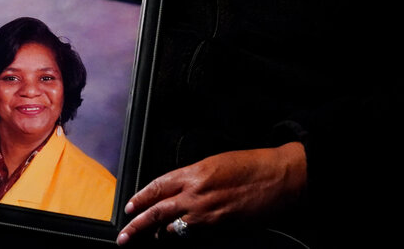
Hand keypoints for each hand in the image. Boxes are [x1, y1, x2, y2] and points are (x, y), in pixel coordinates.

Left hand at [117, 143, 306, 245]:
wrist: (278, 178)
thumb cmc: (251, 166)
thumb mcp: (213, 163)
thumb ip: (191, 177)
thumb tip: (176, 189)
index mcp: (192, 173)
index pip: (156, 187)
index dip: (140, 199)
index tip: (129, 207)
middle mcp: (196, 194)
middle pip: (157, 212)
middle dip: (138, 225)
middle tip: (125, 236)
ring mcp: (207, 214)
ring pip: (173, 228)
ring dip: (160, 234)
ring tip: (148, 239)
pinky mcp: (220, 229)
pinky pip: (195, 236)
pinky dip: (184, 237)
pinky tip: (177, 239)